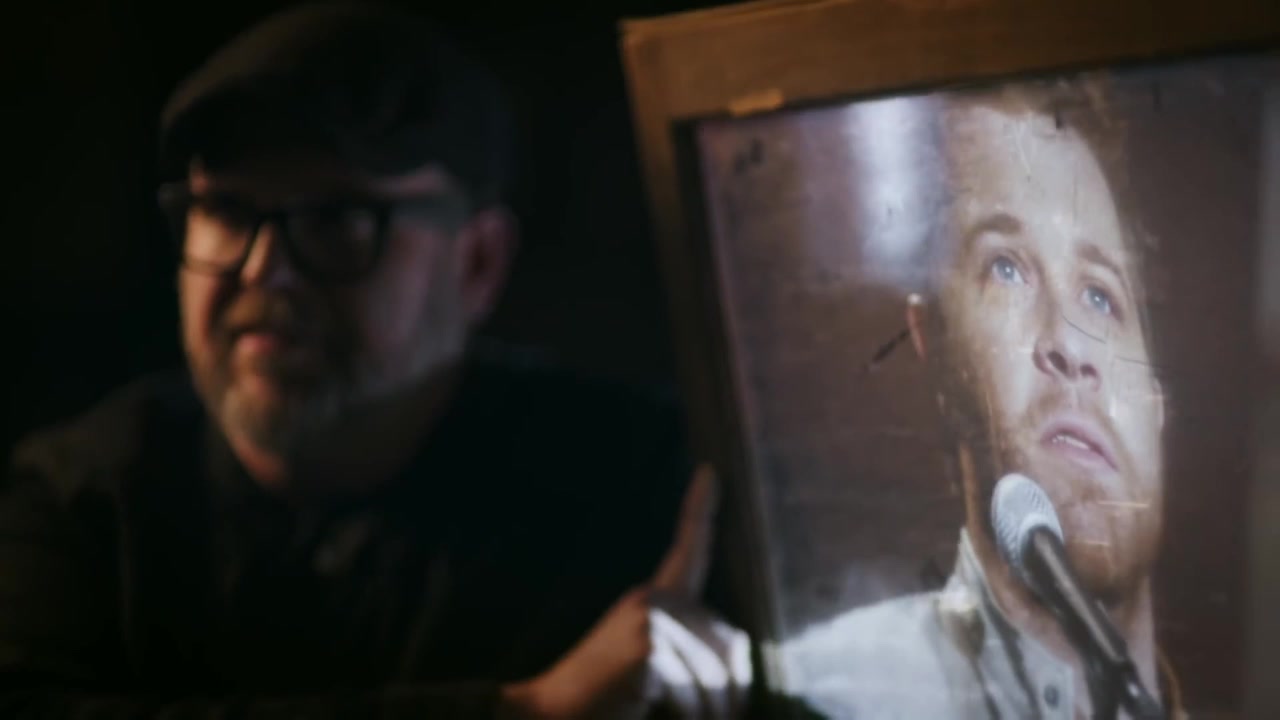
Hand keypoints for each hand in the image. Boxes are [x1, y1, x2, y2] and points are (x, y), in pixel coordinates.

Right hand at [499, 465, 751, 718]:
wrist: (547, 716)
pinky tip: (650, 712)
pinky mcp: (646, 645)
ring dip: (713, 710)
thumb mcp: (654, 671)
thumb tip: (737, 653)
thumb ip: (692, 653)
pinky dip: (688, 713)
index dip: (699, 509)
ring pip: (715, 670)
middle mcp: (651, 599)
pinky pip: (693, 687)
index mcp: (649, 600)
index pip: (686, 549)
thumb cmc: (603, 701)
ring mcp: (649, 618)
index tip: (708, 471)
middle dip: (732, 689)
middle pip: (728, 639)